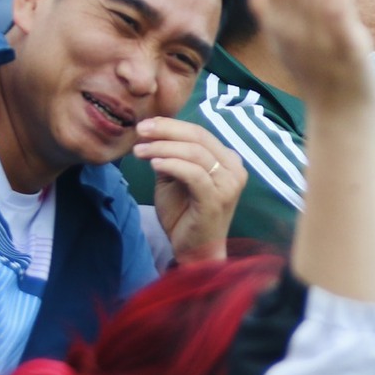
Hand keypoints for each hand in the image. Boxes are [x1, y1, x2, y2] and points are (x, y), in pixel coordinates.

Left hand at [135, 118, 246, 263]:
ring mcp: (229, 185)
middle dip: (166, 130)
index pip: (200, 133)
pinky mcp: (217, 199)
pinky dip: (171, 164)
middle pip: (199, 137)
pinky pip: (193, 173)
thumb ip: (171, 157)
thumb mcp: (174, 179)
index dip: (171, 125)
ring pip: (195, 153)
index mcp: (228, 161)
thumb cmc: (184, 215)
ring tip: (139, 150)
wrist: (194, 250)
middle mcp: (234, 170)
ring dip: (163, 148)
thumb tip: (152, 133)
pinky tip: (153, 164)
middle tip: (140, 130)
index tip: (144, 125)